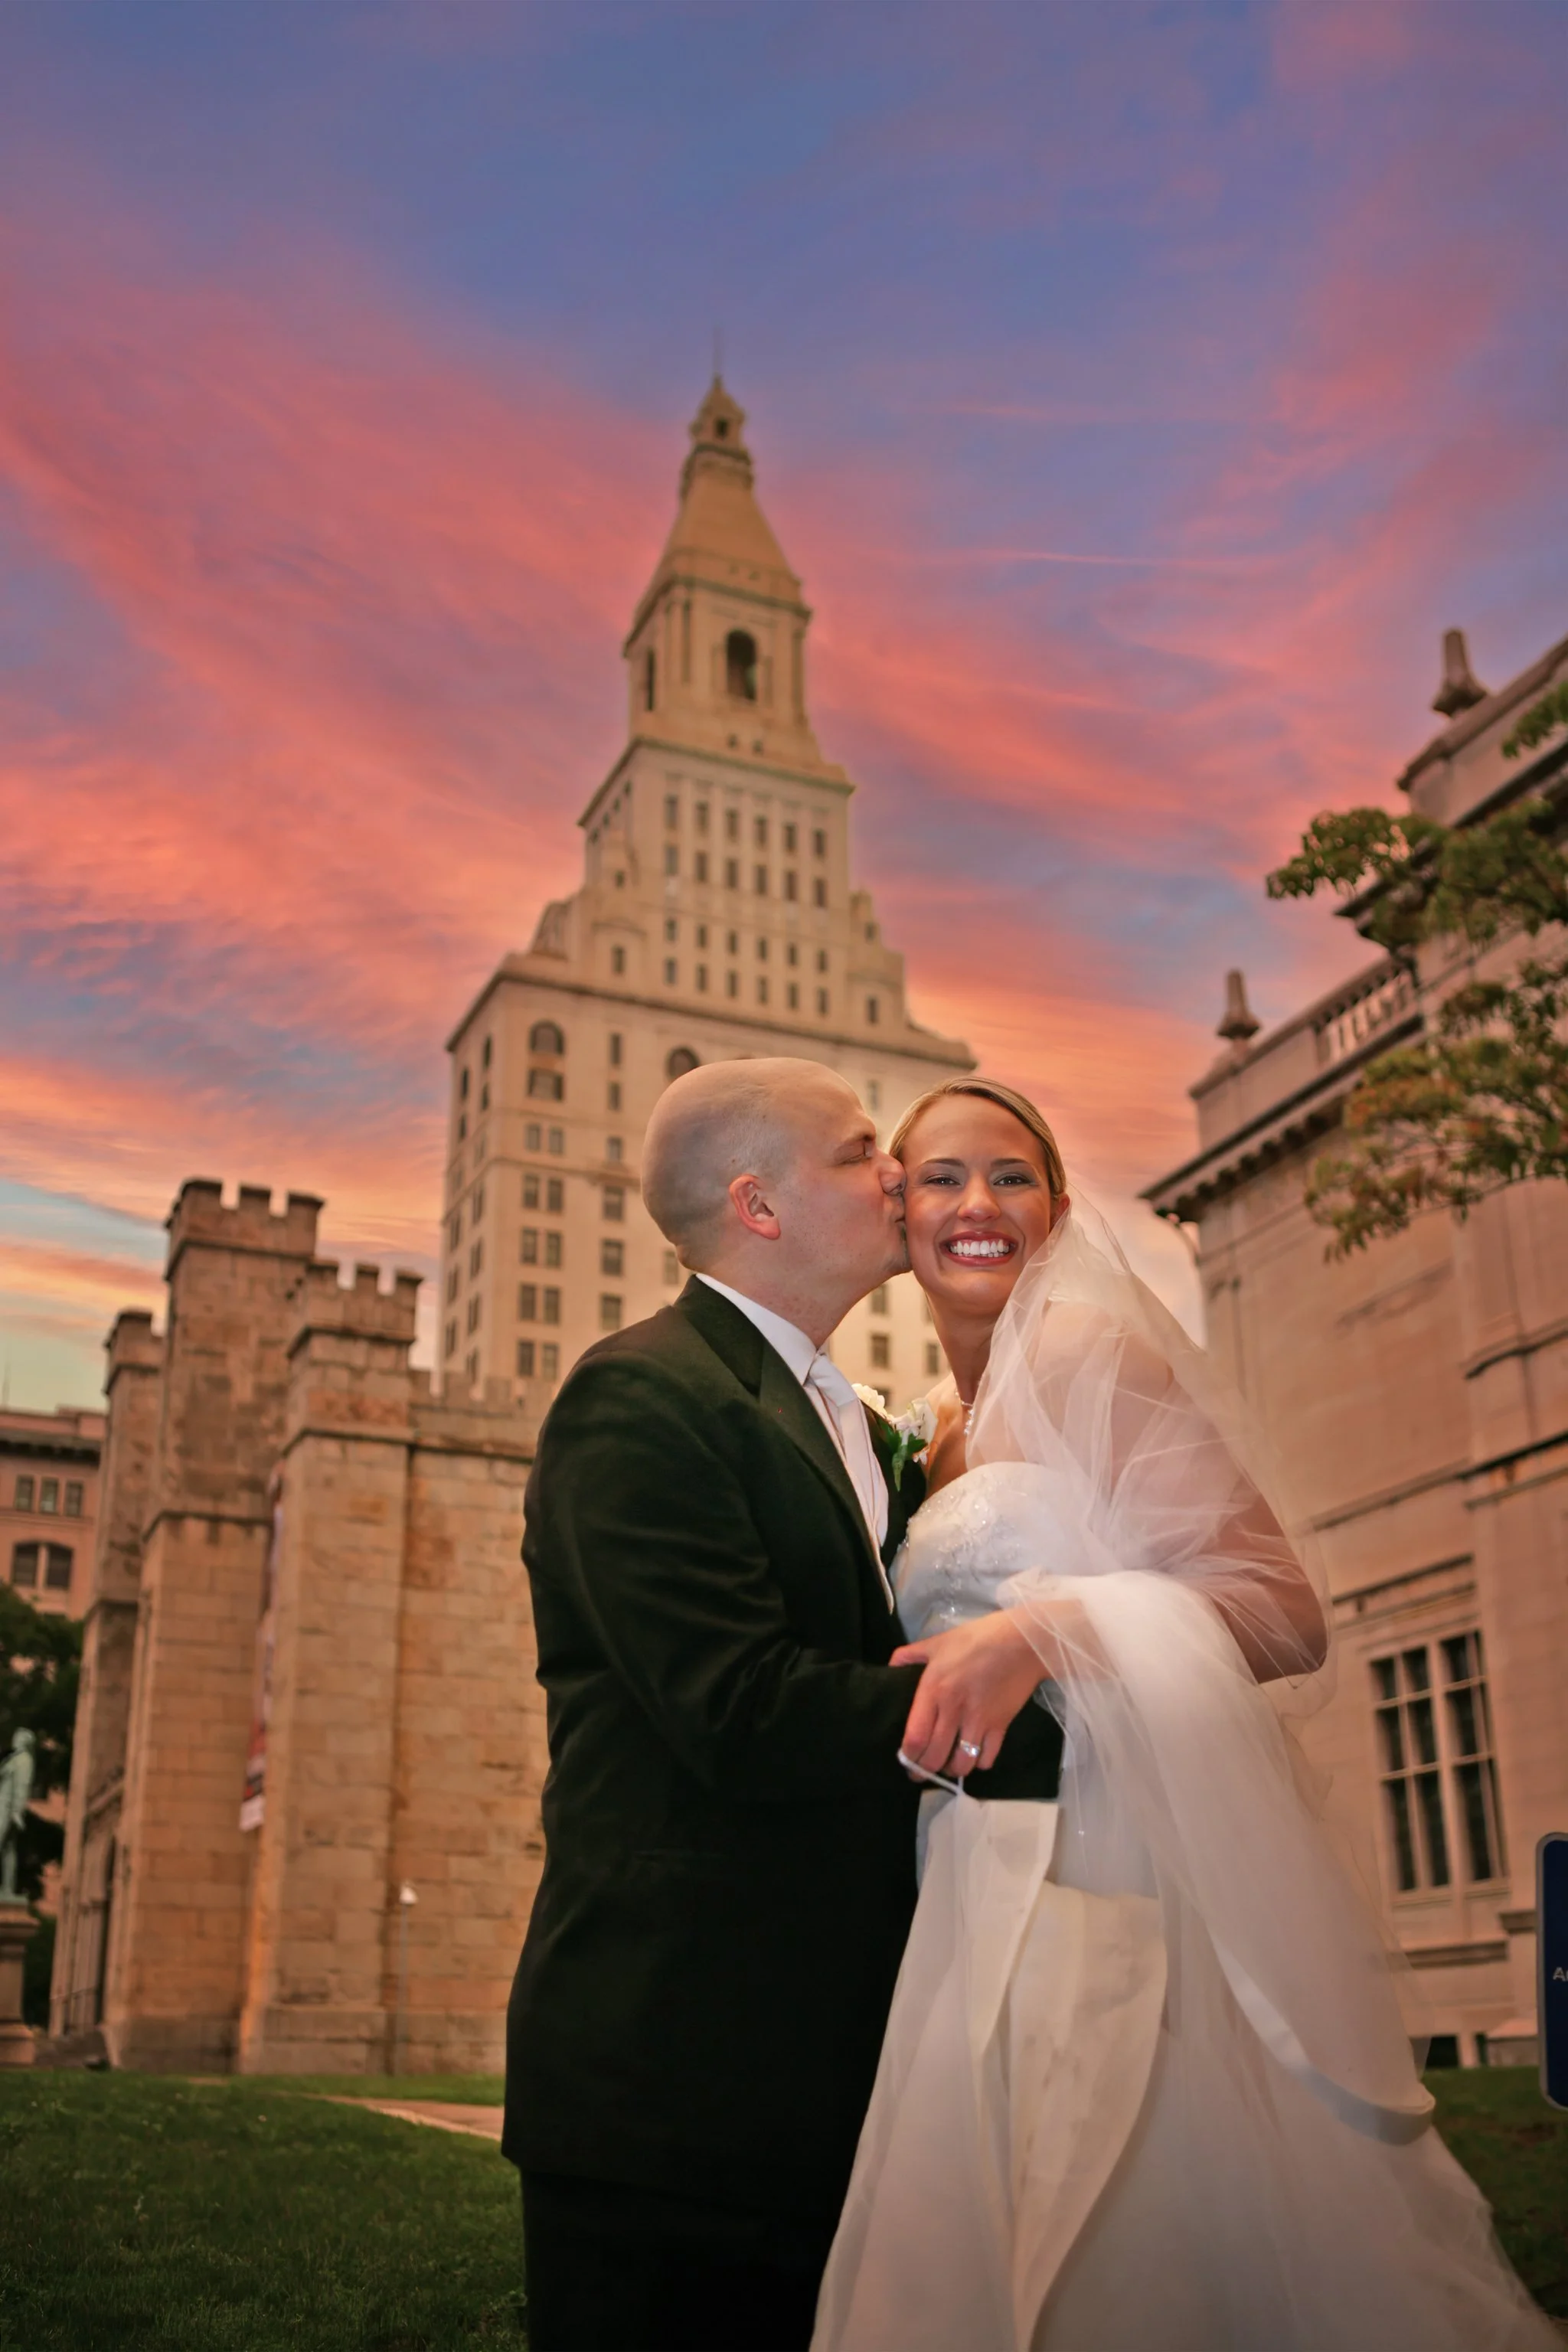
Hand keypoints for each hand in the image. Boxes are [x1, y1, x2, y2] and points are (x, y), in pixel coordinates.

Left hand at [892, 1611, 1043, 1779]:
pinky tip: (974, 1757)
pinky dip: (979, 1764)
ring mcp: (979, 1721)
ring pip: (961, 1764)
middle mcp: (953, 1710)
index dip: (908, 1756)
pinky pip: (987, 1758)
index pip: (915, 1736)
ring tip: (948, 1765)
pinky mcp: (1001, 1726)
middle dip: (925, 1770)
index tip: (905, 1761)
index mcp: (934, 1689)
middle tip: (921, 1773)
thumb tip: (891, 1667)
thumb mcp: (938, 1642)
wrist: (1023, 1641)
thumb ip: (910, 1654)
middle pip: (935, 1756)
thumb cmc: (977, 1638)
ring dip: (952, 1770)